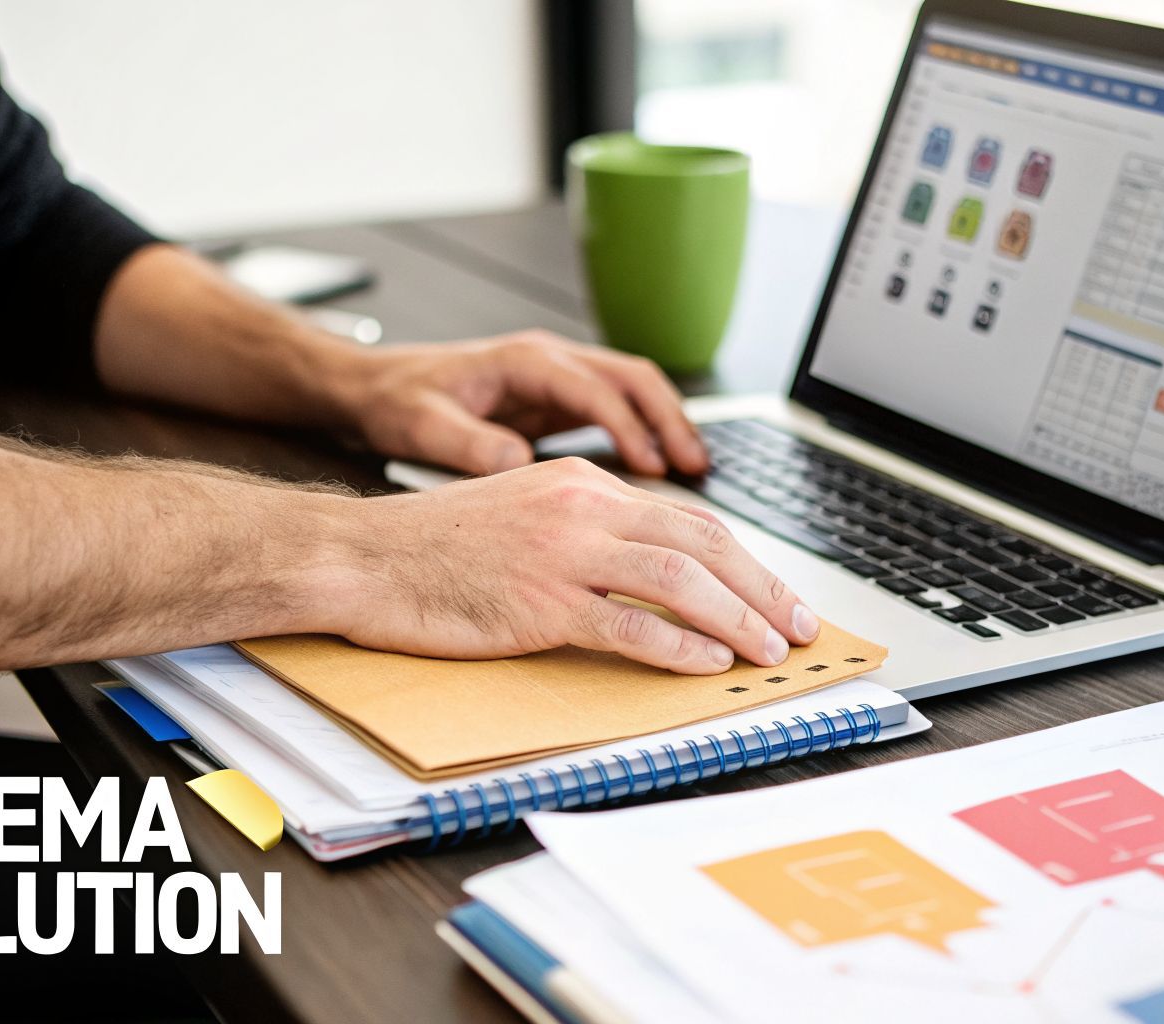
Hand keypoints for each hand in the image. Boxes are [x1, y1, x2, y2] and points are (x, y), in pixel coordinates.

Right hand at [324, 458, 819, 673]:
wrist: (363, 557)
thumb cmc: (434, 549)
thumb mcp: (523, 515)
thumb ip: (586, 532)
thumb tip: (651, 573)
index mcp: (581, 485)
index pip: (687, 519)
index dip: (744, 560)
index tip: (776, 593)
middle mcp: (581, 508)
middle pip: (700, 542)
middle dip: (762, 588)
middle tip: (800, 626)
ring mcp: (561, 553)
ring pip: (677, 579)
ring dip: (736, 618)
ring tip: (770, 651)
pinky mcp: (538, 600)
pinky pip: (625, 624)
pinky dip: (675, 645)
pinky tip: (705, 663)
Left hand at [328, 330, 709, 476]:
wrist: (371, 386)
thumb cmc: (394, 402)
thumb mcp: (420, 424)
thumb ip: (466, 443)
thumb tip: (515, 463)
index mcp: (522, 360)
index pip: (592, 388)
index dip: (627, 426)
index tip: (651, 465)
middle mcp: (547, 360)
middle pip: (631, 377)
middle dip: (669, 419)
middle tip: (696, 465)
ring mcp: (555, 377)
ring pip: (631, 389)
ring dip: (665, 424)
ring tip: (695, 468)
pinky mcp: (553, 399)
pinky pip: (615, 409)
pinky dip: (644, 433)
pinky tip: (659, 469)